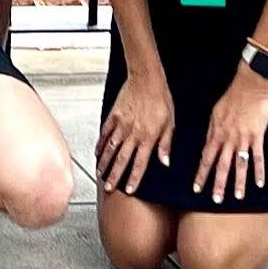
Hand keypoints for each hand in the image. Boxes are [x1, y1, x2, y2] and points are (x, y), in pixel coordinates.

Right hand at [96, 64, 175, 194]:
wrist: (146, 78)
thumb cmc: (161, 99)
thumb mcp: (170, 123)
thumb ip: (166, 144)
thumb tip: (165, 162)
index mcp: (148, 137)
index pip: (140, 163)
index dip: (134, 178)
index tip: (128, 190)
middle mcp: (133, 134)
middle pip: (122, 159)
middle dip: (114, 176)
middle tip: (108, 188)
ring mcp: (121, 125)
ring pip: (110, 148)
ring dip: (105, 163)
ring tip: (100, 174)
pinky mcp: (113, 115)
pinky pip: (105, 132)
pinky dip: (100, 144)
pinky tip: (97, 152)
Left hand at [195, 71, 267, 200]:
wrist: (248, 86)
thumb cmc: (231, 98)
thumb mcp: (215, 113)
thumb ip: (212, 131)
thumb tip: (208, 145)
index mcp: (216, 133)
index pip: (206, 158)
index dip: (201, 174)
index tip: (196, 188)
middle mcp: (228, 139)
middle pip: (222, 165)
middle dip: (218, 184)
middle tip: (216, 201)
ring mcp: (243, 139)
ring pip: (239, 165)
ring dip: (238, 182)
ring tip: (238, 198)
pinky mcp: (257, 137)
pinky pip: (258, 157)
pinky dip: (259, 171)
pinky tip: (259, 184)